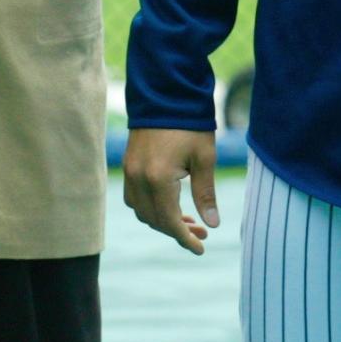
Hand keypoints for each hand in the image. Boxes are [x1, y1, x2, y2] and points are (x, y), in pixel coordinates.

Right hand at [122, 128, 219, 254]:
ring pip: (141, 211)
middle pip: (154, 220)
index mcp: (158, 178)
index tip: (201, 248)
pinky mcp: (127, 164)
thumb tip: (212, 224)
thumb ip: (205, 194)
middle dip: (177, 231)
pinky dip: (149, 207)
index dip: (185, 239)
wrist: (166, 93)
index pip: (169, 221)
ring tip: (188, 220)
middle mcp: (138, 178)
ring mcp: (129, 171)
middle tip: (201, 233)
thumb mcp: (204, 159)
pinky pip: (133, 197)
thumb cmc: (190, 124)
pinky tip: (169, 203)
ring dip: (162, 220)